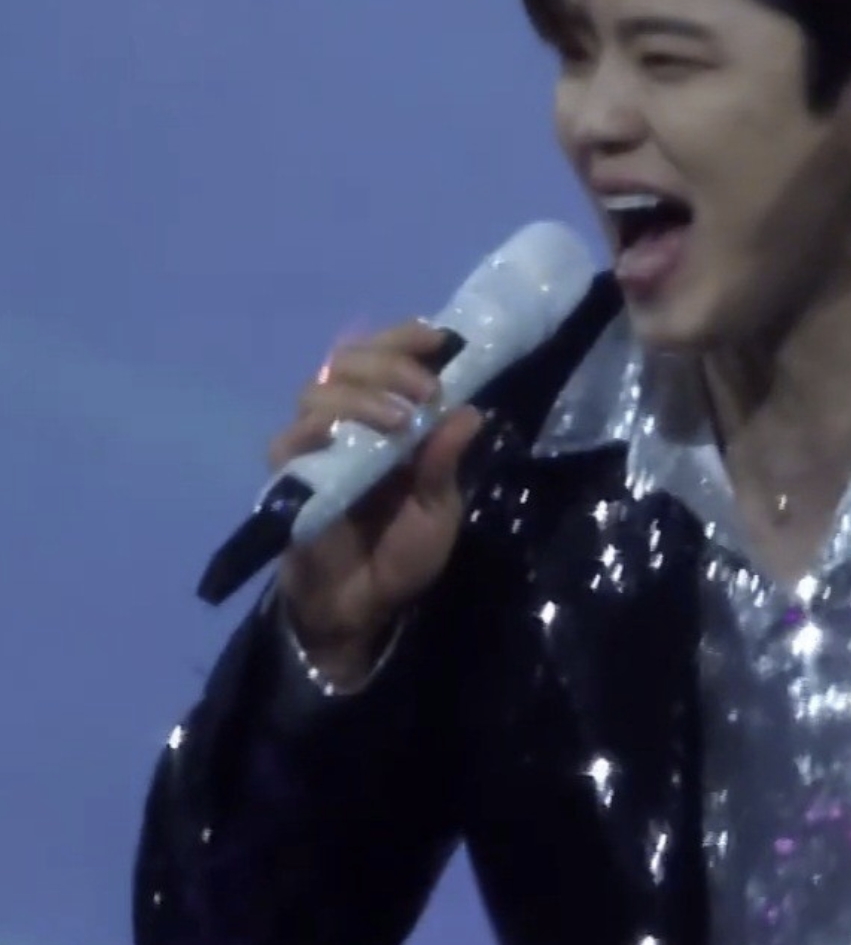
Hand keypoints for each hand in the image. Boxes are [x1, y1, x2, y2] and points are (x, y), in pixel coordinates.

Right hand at [271, 320, 483, 681]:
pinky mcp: (287, 477)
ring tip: (403, 422)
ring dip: (364, 397)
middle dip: (389, 364)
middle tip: (425, 391)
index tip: (436, 339)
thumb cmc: (401, 552)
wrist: (364, 606)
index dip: (404, 338)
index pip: (382, 358)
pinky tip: (353, 438)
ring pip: (318, 391)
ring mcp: (311, 446)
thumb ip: (445, 460)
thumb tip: (469, 411)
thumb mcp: (438, 507)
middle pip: (345, 361)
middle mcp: (343, 422)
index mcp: (383, 418)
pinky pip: (290, 438)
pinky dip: (321, 428)